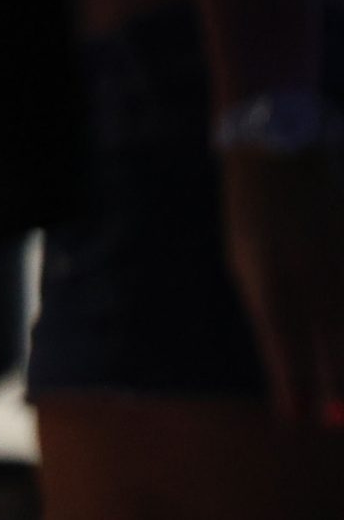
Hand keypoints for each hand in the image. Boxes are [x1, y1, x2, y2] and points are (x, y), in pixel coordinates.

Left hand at [222, 147, 343, 427]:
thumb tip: (291, 363)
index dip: (291, 387)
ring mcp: (340, 262)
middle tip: (334, 423)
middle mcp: (311, 276)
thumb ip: (270, 311)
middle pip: (330, 343)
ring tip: (343, 405)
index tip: (294, 421)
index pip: (284, 346)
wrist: (279, 155)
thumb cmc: (255, 217)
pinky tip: (342, 352)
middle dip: (335, 388)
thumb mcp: (246, 264)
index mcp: (270, 279)